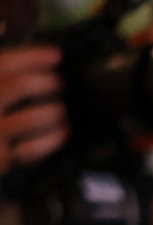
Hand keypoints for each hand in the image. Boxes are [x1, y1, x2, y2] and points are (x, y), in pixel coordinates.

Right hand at [0, 45, 66, 173]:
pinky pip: (33, 149)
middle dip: (46, 82)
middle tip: (57, 82)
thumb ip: (9, 72)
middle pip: (18, 86)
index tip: (55, 55)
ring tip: (59, 108)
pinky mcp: (3, 158)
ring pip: (31, 117)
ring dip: (53, 110)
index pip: (3, 64)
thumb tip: (47, 54)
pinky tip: (62, 130)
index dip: (32, 57)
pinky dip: (54, 138)